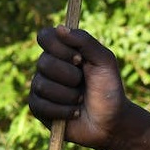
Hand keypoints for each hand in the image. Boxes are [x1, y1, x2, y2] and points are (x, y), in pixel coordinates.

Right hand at [28, 25, 127, 148]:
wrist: (111, 121)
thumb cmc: (109, 88)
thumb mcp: (104, 61)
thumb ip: (85, 42)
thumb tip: (59, 27)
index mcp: (64, 51)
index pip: (45, 36)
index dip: (59, 47)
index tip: (80, 59)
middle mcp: (49, 66)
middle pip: (44, 62)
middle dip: (70, 76)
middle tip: (84, 83)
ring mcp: (41, 86)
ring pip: (42, 85)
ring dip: (69, 95)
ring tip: (81, 99)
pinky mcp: (38, 108)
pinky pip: (40, 105)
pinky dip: (63, 110)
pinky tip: (74, 112)